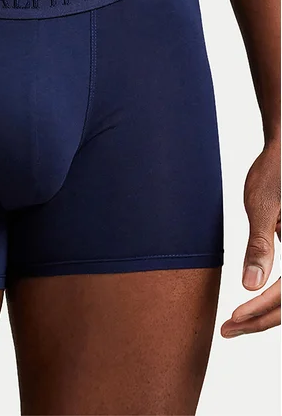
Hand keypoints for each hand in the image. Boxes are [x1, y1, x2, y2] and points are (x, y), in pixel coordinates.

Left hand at [222, 140, 280, 337]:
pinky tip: (252, 305)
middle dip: (261, 320)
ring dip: (267, 313)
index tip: (233, 318)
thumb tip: (249, 287)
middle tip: (227, 330)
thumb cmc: (273, 170)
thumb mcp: (261, 206)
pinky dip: (273, 298)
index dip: (260, 310)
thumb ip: (259, 246)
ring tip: (236, 325)